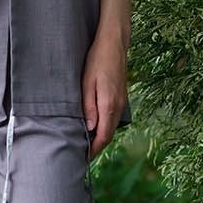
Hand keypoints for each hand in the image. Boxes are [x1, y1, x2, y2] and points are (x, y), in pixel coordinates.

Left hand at [81, 34, 128, 160]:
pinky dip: (104, 127)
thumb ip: (88, 106)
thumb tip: (89, 129)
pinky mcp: (120, 96)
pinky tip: (94, 126)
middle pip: (108, 135)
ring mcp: (121, 101)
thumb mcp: (87, 82)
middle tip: (81, 156)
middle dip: (96, 147)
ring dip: (100, 137)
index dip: (93, 150)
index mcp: (109, 105)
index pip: (103, 136)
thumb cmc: (97, 59)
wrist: (114, 43)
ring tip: (85, 144)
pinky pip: (113, 118)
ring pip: (111, 127)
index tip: (83, 159)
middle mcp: (118, 106)